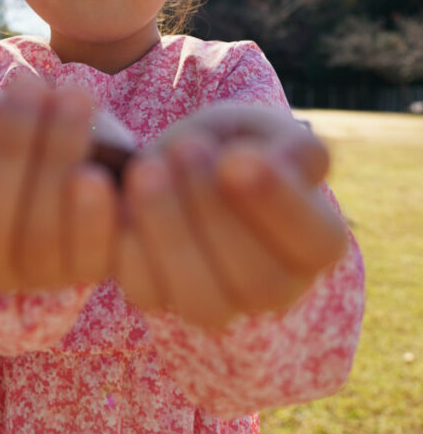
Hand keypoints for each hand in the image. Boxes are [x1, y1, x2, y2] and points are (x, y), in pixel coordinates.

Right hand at [0, 77, 117, 293]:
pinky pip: (88, 254)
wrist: (87, 148)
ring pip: (38, 235)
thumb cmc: (15, 132)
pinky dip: (91, 217)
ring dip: (55, 157)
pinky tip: (96, 173)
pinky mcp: (90, 268)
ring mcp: (39, 274)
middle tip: (29, 85)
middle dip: (7, 147)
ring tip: (73, 97)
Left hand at [113, 102, 348, 329]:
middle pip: (259, 282)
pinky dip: (128, 242)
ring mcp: (215, 303)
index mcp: (314, 243)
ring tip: (148, 168)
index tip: (237, 158)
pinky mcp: (158, 297)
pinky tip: (115, 193)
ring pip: (202, 301)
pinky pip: (144, 289)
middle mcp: (273, 287)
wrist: (172, 159)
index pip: (318, 245)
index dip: (279, 206)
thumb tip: (282, 164)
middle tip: (186, 148)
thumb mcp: (264, 130)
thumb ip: (289, 145)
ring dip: (170, 231)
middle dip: (215, 213)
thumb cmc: (232, 144)